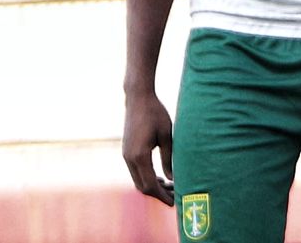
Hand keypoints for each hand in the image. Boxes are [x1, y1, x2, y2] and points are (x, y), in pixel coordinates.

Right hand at [123, 91, 174, 205]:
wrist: (138, 98)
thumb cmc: (155, 114)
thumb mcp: (167, 136)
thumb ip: (169, 159)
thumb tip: (172, 179)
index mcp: (140, 156)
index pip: (150, 185)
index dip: (162, 195)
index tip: (173, 201)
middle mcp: (129, 158)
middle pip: (142, 186)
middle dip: (158, 193)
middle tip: (175, 195)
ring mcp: (126, 155)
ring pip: (137, 180)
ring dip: (152, 186)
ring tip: (170, 186)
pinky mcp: (126, 151)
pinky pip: (135, 171)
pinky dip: (147, 177)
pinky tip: (160, 176)